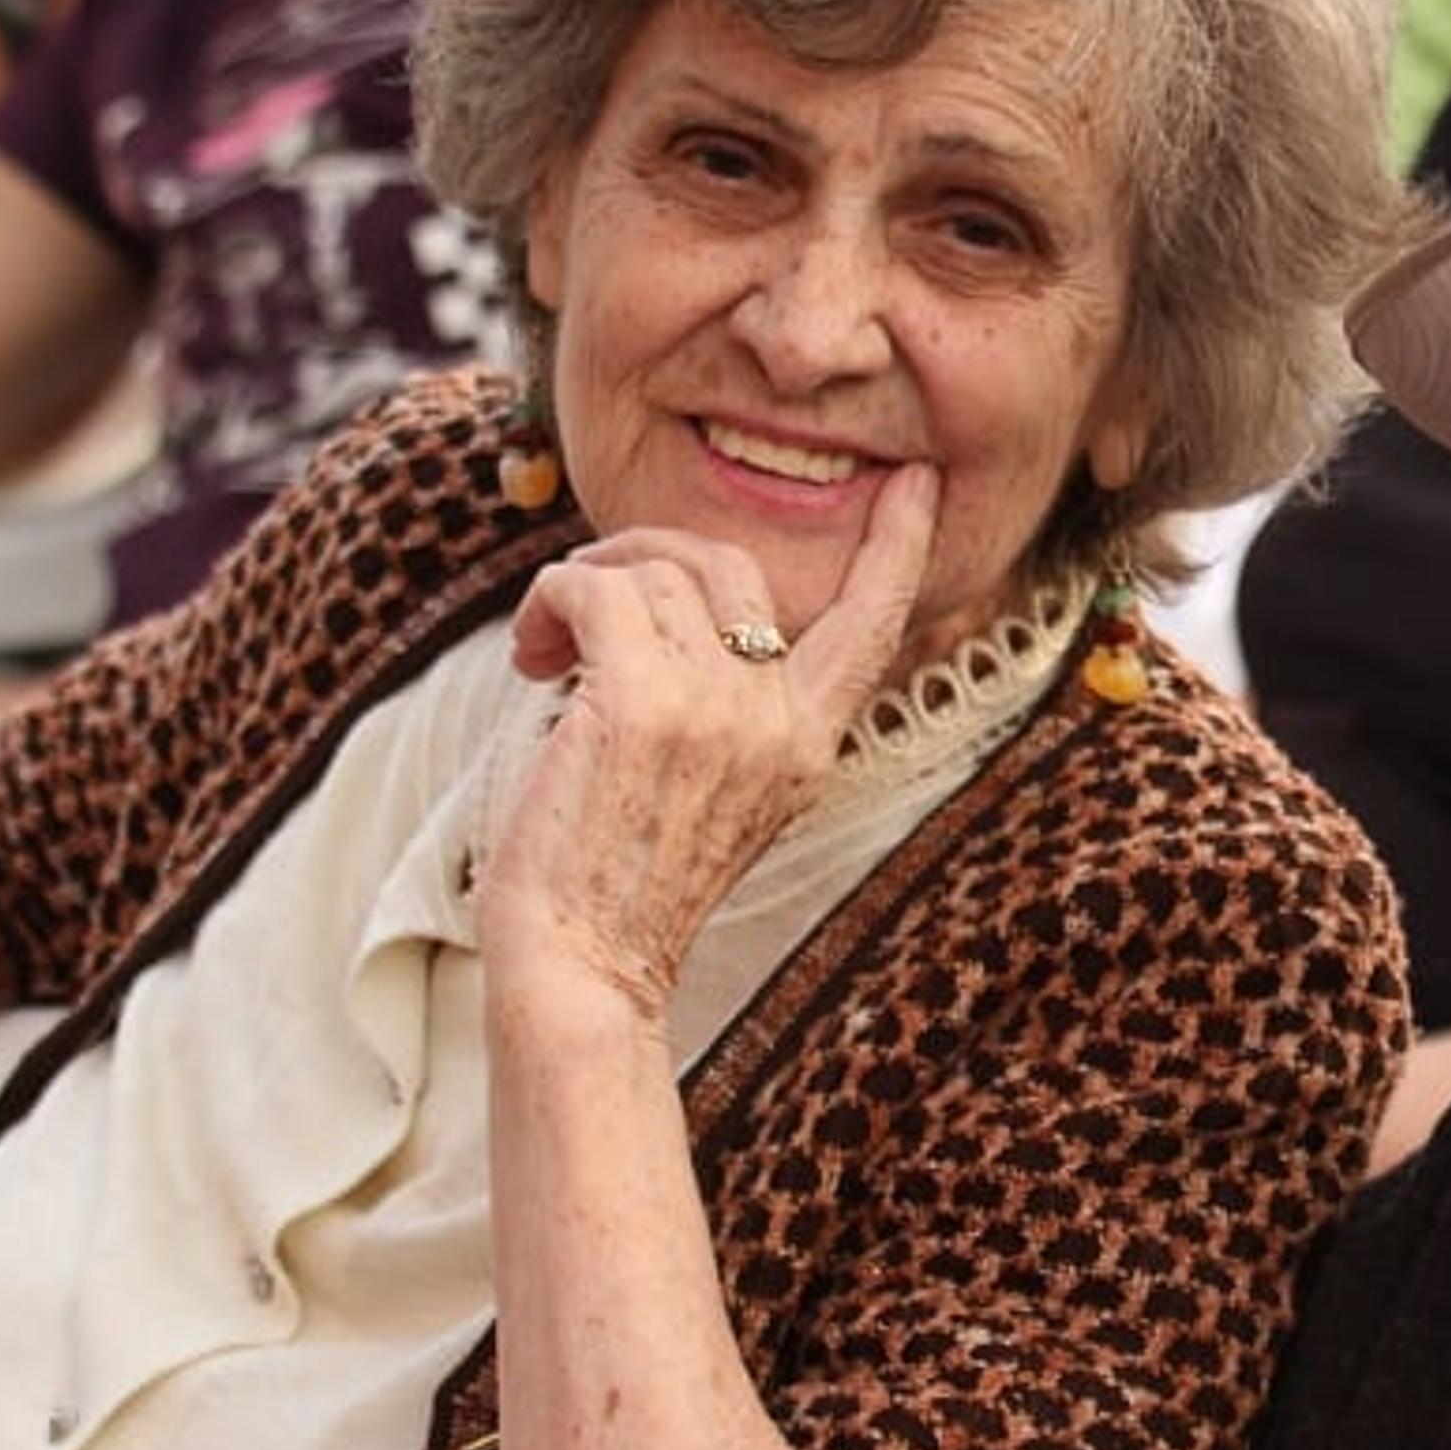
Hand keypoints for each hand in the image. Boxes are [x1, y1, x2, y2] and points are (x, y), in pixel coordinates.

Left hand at [474, 470, 939, 1027]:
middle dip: (648, 555)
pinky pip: (592, 591)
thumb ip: (732, 712)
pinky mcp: (641, 701)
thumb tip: (673, 606)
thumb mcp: (718, 795)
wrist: (581, 968)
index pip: (874, 623)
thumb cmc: (623, 887)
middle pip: (731, 563)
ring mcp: (717, 709)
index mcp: (808, 744)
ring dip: (580, 588)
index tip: (918, 482)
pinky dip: (549, 602)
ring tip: (545, 651)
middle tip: (585, 603)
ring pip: (651, 570)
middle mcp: (778, 721)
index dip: (899, 544)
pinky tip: (532, 656)